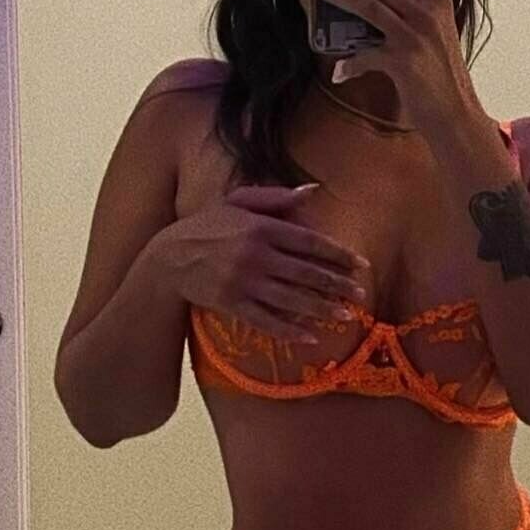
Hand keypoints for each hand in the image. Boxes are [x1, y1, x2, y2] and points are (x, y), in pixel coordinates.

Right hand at [168, 183, 369, 344]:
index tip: (359, 264)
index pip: (309, 242)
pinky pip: (267, 321)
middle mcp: (256, 255)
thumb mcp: (237, 202)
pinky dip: (290, 330)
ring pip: (292, 299)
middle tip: (360, 293)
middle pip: (306, 272)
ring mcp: (244, 282)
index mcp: (261, 227)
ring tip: (346, 316)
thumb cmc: (207, 226)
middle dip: (337, 284)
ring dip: (322, 309)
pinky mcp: (232, 304)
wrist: (168, 258)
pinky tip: (311, 337)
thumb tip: (313, 192)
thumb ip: (276, 197)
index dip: (338, 254)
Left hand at [301, 0, 484, 136]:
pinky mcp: (404, 61)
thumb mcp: (430, 40)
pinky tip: (341, 72)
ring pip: (369, 5)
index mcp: (439, 0)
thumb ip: (404, 21)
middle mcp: (429, 12)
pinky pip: (367, 55)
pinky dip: (352, 64)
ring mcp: (416, 35)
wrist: (455, 119)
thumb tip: (371, 11)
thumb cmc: (439, 79)